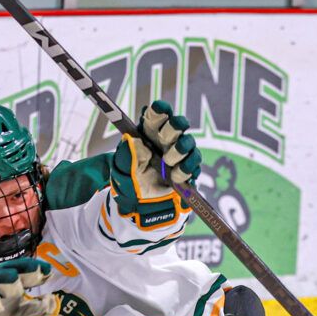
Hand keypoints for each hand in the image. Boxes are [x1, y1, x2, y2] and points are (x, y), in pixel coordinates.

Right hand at [0, 258, 59, 315]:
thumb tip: (52, 299)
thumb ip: (40, 310)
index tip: (48, 271)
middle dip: (22, 268)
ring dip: (4, 279)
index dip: (35, 269)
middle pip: (7, 270)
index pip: (22, 272)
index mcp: (9, 286)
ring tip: (15, 282)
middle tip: (36, 271)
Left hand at [110, 100, 201, 227]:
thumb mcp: (122, 167)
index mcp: (148, 133)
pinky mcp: (188, 170)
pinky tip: (177, 176)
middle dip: (174, 128)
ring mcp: (179, 154)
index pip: (156, 114)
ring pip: (189, 143)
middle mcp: (166, 140)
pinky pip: (195, 164)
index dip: (160, 110)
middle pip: (178, 124)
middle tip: (165, 138)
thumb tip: (138, 143)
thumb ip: (128, 154)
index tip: (160, 111)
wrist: (142, 205)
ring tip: (168, 163)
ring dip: (180, 151)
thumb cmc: (130, 180)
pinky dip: (186, 169)